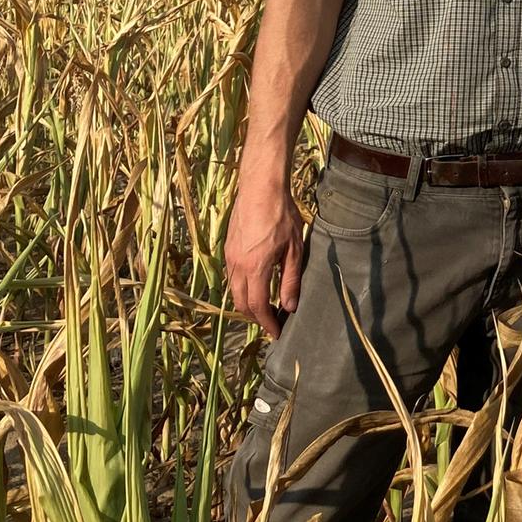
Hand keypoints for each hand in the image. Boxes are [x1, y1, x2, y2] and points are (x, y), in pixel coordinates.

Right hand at [225, 176, 304, 338]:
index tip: (277, 333)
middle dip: (256, 318)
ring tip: (267, 306)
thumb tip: (290, 306)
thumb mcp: (294, 250)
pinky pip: (232, 277)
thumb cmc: (282, 216)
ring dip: (248, 303)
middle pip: (241, 304)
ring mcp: (229, 257)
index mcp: (255, 268)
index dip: (267, 323)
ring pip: (234, 291)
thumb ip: (290, 280)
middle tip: (273, 323)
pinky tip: (257, 284)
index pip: (258, 307)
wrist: (260, 188)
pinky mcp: (227, 249)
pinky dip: (243, 288)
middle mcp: (237, 266)